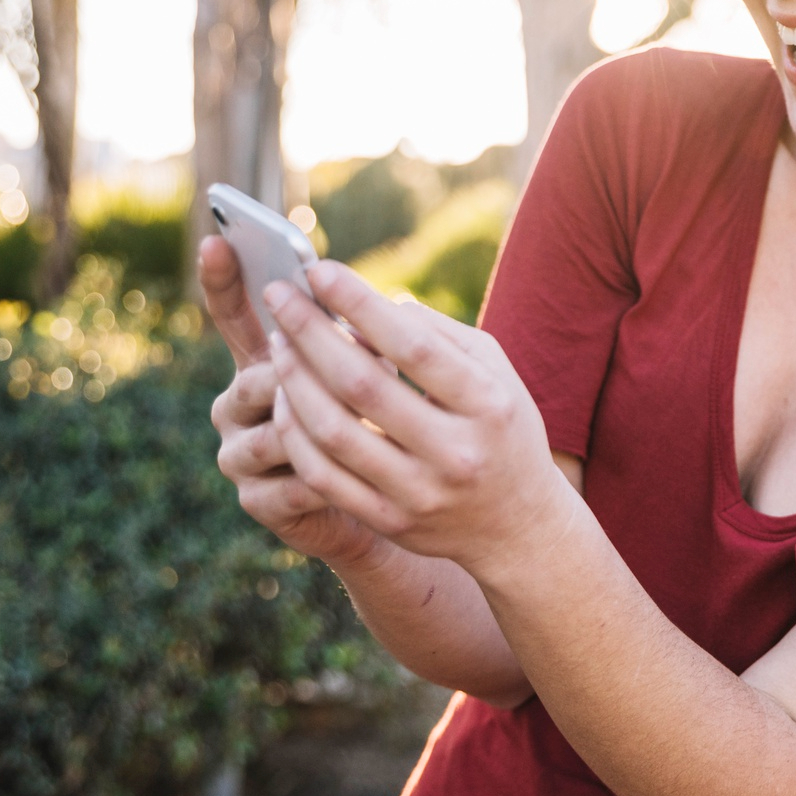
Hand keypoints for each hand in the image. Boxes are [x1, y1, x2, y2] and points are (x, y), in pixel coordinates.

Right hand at [199, 235, 384, 568]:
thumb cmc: (390, 424)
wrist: (391, 504)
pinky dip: (332, 474)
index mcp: (264, 360)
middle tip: (362, 361)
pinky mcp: (259, 503)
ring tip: (379, 420)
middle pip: (262, 374)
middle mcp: (240, 403)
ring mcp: (242, 455)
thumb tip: (390, 305)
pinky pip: (290, 481)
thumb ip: (380, 340)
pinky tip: (369, 472)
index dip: (223, 280)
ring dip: (330, 421)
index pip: (233, 314)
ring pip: (277, 429)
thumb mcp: (392, 373)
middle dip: (311, 367)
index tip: (219, 240)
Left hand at [262, 262, 574, 574]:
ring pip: (333, 433)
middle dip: (310, 333)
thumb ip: (438, 334)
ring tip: (277, 343)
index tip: (318, 271)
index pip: (413, 346)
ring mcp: (419, 493)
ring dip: (294, 380)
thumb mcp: (495, 371)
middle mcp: (455, 452)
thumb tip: (370, 306)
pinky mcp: (389, 521)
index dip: (359, 304)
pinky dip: (296, 432)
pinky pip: (323, 476)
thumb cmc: (501, 426)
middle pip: (362, 386)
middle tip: (278, 296)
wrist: (518, 524)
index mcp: (488, 404)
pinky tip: (286, 397)